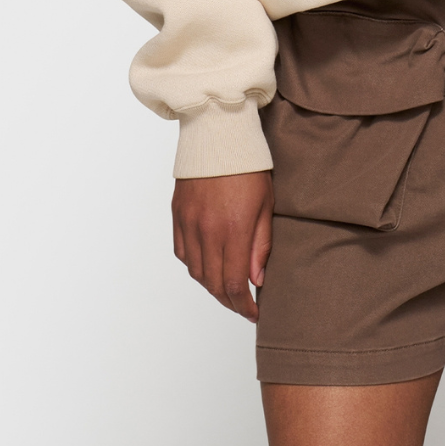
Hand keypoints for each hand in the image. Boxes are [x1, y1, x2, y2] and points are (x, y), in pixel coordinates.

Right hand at [172, 171, 274, 321]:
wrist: (218, 133)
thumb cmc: (249, 166)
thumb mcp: (266, 203)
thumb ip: (261, 244)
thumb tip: (256, 279)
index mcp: (234, 229)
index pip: (234, 284)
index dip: (243, 306)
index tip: (253, 311)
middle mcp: (207, 231)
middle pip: (213, 284)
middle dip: (229, 301)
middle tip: (242, 304)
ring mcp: (189, 224)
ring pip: (196, 272)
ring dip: (212, 286)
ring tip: (227, 288)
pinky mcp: (178, 215)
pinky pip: (183, 253)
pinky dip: (195, 266)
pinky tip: (207, 266)